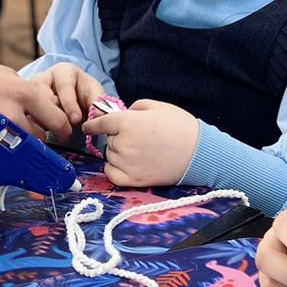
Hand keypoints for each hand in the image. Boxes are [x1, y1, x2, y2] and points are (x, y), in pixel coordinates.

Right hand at [0, 50, 71, 154]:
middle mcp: (13, 115)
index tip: (63, 133)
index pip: (57, 119)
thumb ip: (21, 92)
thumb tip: (36, 106)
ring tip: (1, 137)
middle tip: (25, 134)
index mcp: (23, 93)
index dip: (62, 128)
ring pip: (17, 152)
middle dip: (35, 139)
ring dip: (14, 148)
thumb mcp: (2, 74)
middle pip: (39, 139)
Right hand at [32, 62, 103, 126]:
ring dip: (44, 121)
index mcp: (63, 71)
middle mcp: (44, 77)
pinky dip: (36, 126)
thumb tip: (99, 115)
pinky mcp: (25, 106)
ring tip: (57, 129)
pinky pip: (27, 117)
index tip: (76, 119)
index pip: (64, 86)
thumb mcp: (94, 95)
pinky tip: (46, 131)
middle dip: (55, 114)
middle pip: (44, 96)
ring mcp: (31, 91)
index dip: (70, 104)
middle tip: (66, 130)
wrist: (75, 102)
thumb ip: (97, 103)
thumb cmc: (84, 94)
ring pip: (32, 107)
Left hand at [83, 99, 198, 186]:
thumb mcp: (156, 106)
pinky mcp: (134, 180)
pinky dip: (114, 168)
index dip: (93, 124)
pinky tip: (125, 164)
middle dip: (118, 136)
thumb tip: (119, 116)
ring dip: (119, 152)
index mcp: (128, 122)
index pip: (102, 123)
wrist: (199, 153)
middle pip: (109, 140)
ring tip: (139, 150)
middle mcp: (124, 144)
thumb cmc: (179, 126)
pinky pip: (111, 174)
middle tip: (138, 137)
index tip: (87, 127)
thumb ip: (133, 108)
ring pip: (111, 155)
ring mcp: (128, 164)